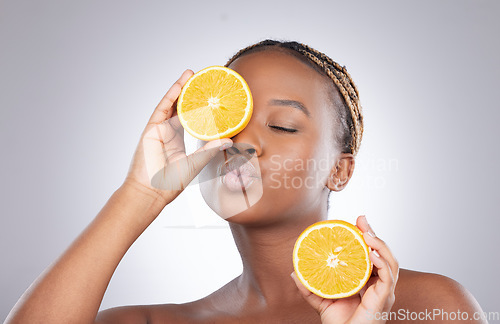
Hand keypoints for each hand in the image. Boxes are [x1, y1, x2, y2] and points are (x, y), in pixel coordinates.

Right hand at [123, 69, 232, 205]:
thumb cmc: (170, 183)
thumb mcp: (196, 163)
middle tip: (203, 79)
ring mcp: (159, 129)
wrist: (151, 192)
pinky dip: (170, 96)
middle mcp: (169, 132)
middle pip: (181, 107)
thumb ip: (210, 150)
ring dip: (181, 88)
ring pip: (172, 104)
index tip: (212, 96)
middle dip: (191, 93)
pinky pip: (162, 109)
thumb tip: (229, 140)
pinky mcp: (151, 129)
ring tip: (191, 74)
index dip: (200, 107)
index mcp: (178, 140)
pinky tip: (179, 85)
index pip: (191, 118)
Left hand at [291, 215, 398, 322]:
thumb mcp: (321, 301)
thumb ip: (310, 287)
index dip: (368, 237)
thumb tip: (295, 273)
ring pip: (391, 262)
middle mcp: (379, 286)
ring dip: (380, 245)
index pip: (372, 255)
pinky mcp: (383, 300)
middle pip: (384, 254)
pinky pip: (387, 278)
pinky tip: (372, 254)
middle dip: (375, 234)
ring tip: (367, 233)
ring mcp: (383, 293)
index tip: (358, 220)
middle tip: (361, 219)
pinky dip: (382, 263)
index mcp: (368, 283)